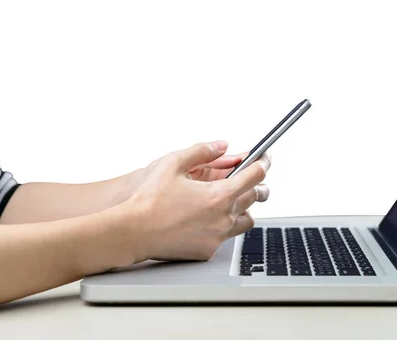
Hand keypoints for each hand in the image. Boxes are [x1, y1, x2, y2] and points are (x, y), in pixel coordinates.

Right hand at [100, 140, 270, 266]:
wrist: (133, 232)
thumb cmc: (149, 200)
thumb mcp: (173, 163)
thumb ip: (201, 150)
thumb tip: (221, 145)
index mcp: (218, 195)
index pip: (255, 176)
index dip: (262, 163)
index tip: (264, 159)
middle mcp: (223, 218)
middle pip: (255, 198)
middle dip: (255, 185)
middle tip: (249, 177)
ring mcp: (217, 236)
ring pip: (245, 220)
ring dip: (242, 208)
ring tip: (228, 200)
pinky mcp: (208, 250)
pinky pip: (226, 237)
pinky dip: (223, 226)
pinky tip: (209, 218)